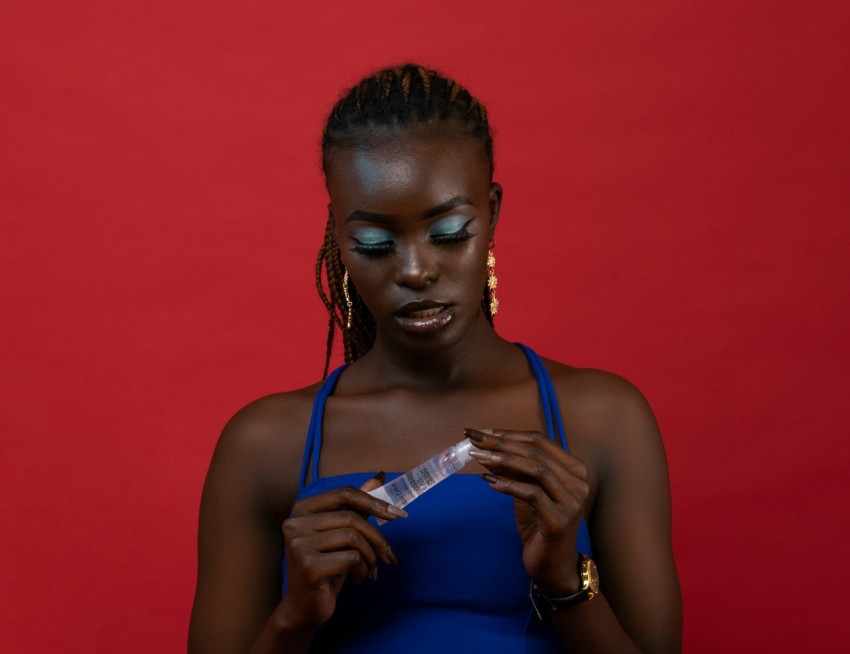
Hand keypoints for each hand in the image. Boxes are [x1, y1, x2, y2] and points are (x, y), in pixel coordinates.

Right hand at [279, 476, 406, 629]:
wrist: (304, 607)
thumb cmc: (325, 567)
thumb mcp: (341, 534)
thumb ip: (356, 506)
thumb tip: (379, 478)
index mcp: (302, 508)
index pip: (344, 494)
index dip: (374, 502)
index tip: (398, 515)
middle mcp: (295, 522)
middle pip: (352, 517)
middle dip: (377, 538)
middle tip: (389, 557)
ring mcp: (299, 544)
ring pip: (353, 537)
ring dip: (370, 557)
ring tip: (370, 570)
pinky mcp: (308, 566)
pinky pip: (351, 558)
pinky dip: (362, 569)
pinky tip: (358, 579)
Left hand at [466, 428, 589, 595]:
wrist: (553, 566)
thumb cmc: (540, 525)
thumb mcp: (526, 491)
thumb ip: (512, 468)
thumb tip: (486, 446)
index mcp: (574, 470)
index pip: (540, 441)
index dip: (509, 434)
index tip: (482, 431)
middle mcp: (579, 483)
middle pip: (537, 452)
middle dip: (502, 442)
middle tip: (474, 439)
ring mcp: (572, 502)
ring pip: (536, 469)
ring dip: (502, 459)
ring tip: (477, 457)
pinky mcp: (560, 520)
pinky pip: (531, 494)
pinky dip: (508, 484)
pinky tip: (488, 481)